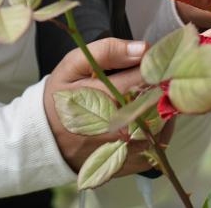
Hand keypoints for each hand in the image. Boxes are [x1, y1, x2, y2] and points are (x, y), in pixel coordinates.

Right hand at [42, 38, 170, 175]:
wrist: (45, 140)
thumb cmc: (60, 99)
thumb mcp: (73, 66)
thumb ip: (107, 51)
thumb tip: (142, 48)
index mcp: (108, 97)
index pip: (149, 75)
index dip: (156, 64)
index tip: (153, 59)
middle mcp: (121, 126)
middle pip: (161, 100)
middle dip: (161, 85)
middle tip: (153, 77)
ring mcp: (128, 147)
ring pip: (165, 122)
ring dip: (162, 107)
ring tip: (147, 96)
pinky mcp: (131, 162)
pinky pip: (159, 144)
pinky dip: (160, 129)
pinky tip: (147, 117)